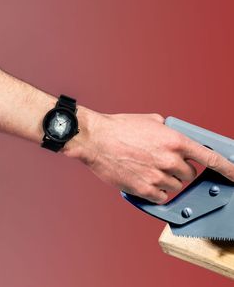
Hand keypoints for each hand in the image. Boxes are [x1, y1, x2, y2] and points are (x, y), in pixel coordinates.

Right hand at [63, 107, 233, 203]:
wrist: (96, 139)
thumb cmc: (120, 128)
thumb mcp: (151, 121)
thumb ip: (169, 131)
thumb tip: (176, 140)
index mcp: (174, 140)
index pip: (209, 157)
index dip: (227, 167)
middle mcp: (169, 160)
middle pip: (190, 174)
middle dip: (181, 169)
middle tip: (165, 162)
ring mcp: (158, 177)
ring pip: (176, 186)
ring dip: (168, 180)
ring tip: (150, 168)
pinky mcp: (145, 190)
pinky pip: (162, 196)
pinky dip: (156, 190)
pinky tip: (145, 178)